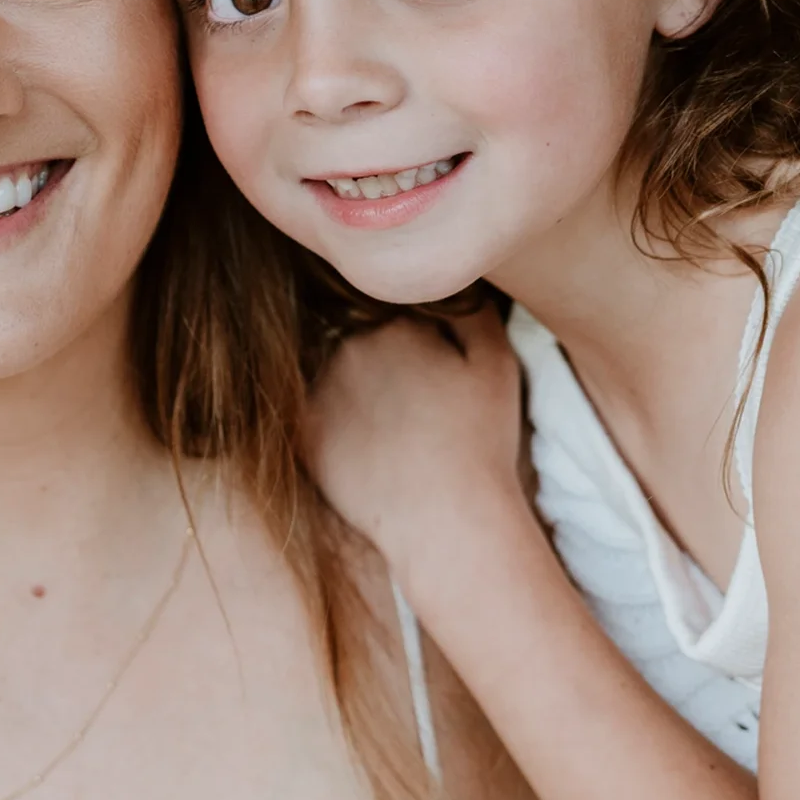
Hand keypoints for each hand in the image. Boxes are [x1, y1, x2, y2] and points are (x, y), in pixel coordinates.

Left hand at [306, 304, 529, 597]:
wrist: (446, 517)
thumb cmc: (481, 441)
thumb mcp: (497, 363)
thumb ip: (471, 310)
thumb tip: (449, 282)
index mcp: (394, 324)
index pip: (388, 313)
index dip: (409, 341)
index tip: (427, 374)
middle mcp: (347, 347)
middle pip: (353, 338)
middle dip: (376, 360)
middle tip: (407, 406)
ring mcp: (319, 388)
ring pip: (327, 373)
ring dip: (348, 389)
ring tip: (384, 431)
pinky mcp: (302, 432)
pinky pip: (305, 414)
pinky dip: (326, 424)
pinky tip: (358, 449)